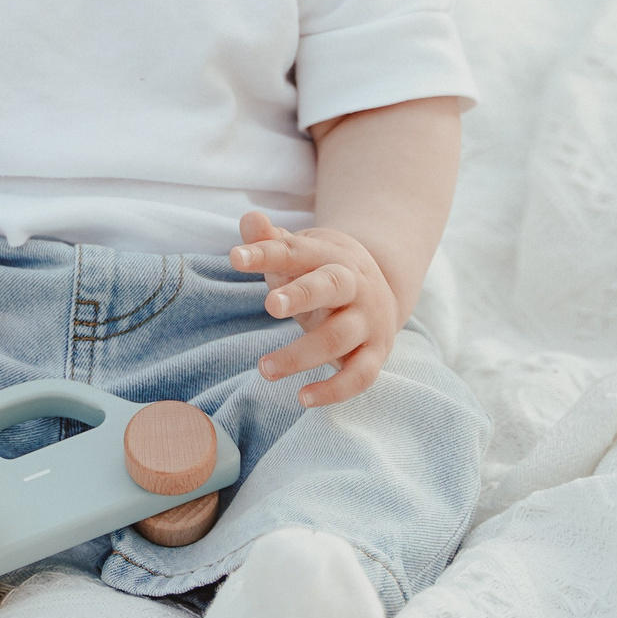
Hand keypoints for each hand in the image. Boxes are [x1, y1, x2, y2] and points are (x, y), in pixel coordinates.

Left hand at [228, 209, 401, 407]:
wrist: (381, 290)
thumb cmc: (320, 272)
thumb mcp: (298, 253)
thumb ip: (271, 241)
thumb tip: (250, 218)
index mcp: (329, 256)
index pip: (296, 252)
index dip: (266, 253)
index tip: (235, 258)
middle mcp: (353, 286)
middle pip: (331, 286)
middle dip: (303, 295)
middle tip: (269, 305)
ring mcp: (367, 321)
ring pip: (340, 337)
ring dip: (302, 354)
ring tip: (264, 368)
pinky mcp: (376, 353)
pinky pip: (360, 375)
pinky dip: (334, 390)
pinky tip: (303, 398)